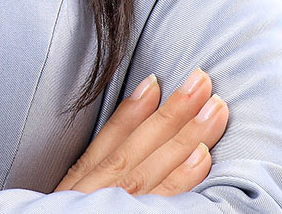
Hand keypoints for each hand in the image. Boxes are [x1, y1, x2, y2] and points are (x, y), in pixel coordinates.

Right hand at [55, 68, 228, 195]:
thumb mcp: (66, 200)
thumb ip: (89, 177)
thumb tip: (121, 151)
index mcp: (81, 182)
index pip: (110, 138)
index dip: (133, 109)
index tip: (156, 80)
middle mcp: (99, 190)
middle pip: (140, 143)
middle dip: (174, 110)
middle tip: (202, 80)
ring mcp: (117, 206)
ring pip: (155, 164)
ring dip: (187, 132)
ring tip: (215, 107)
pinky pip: (162, 199)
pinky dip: (182, 176)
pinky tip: (202, 155)